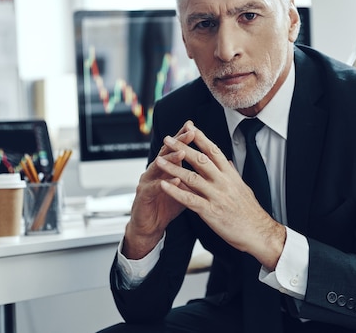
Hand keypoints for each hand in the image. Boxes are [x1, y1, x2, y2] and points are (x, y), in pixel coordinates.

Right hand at [122, 121, 195, 259]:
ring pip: (159, 167)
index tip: (196, 128)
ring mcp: (147, 181)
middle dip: (179, 142)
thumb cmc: (166, 207)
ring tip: (182, 152)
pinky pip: (155, 188)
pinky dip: (166, 184)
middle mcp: (155, 171)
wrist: (149, 227)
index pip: (176, 149)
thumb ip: (193, 177)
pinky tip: (175, 180)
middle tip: (190, 132)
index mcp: (166, 168)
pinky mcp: (144, 195)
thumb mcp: (183, 189)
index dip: (184, 138)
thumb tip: (212, 168)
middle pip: (167, 152)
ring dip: (171, 159)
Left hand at [156, 122, 285, 269]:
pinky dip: (175, 191)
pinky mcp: (210, 211)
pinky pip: (189, 199)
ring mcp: (216, 196)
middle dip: (182, 147)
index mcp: (230, 175)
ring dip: (173, 167)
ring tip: (159, 159)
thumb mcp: (243, 187)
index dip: (201, 138)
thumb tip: (227, 161)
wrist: (259, 233)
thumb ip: (232, 173)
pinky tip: (163, 184)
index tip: (189, 127)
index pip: (214, 151)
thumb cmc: (250, 212)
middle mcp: (223, 182)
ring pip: (192, 177)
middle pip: (200, 159)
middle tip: (168, 138)